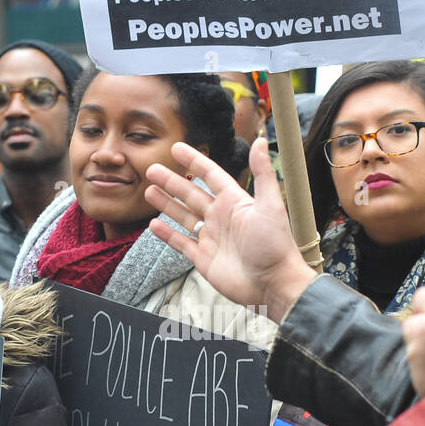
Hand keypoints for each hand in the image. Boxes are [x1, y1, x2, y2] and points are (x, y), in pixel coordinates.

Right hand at [146, 139, 316, 323]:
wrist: (272, 284)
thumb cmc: (275, 245)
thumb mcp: (270, 205)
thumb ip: (262, 173)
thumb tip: (262, 141)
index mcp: (234, 202)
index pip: (210, 175)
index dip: (194, 162)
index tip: (176, 149)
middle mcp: (221, 217)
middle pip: (191, 194)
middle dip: (172, 182)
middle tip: (152, 170)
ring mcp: (211, 238)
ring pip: (183, 216)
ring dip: (167, 204)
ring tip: (149, 192)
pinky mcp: (204, 259)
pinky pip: (181, 243)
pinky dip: (167, 235)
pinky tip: (154, 224)